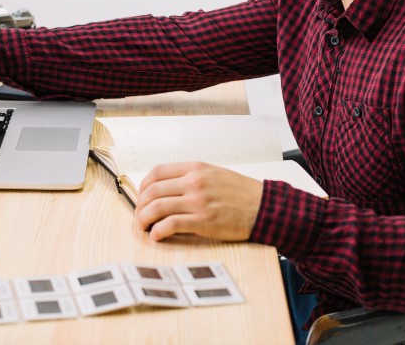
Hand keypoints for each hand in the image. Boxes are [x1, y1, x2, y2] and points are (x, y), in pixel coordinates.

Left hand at [134, 162, 263, 241]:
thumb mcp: (215, 175)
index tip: (142, 197)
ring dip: (144, 219)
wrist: (265, 207)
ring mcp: (198, 201)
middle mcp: (194, 182)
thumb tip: (167, 190)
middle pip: (153, 191)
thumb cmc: (241, 193)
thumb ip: (192, 178)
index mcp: (196, 168)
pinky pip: (170, 224)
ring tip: (144, 228)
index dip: (143, 186)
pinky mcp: (203, 221)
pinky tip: (157, 236)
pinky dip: (158, 231)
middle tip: (140, 217)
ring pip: (157, 207)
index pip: (157, 172)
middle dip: (140, 206)